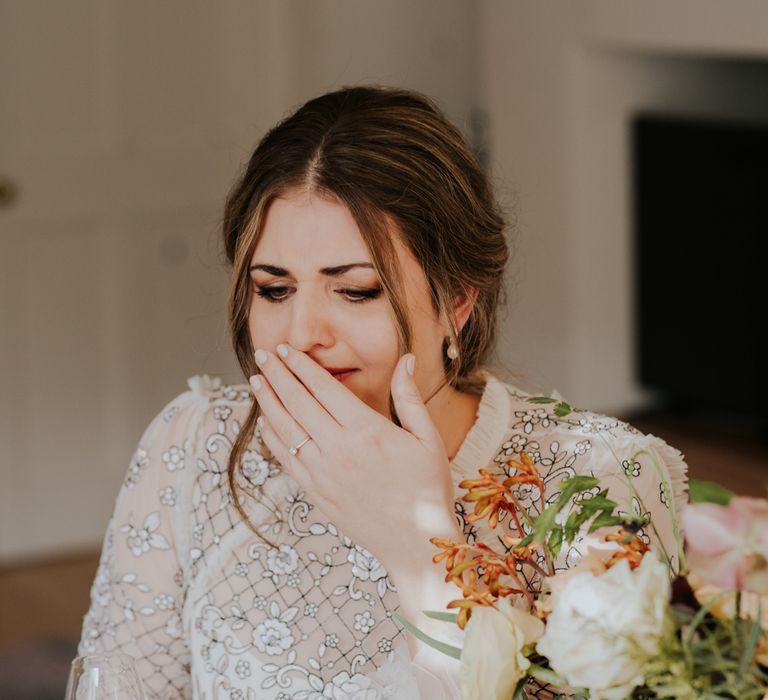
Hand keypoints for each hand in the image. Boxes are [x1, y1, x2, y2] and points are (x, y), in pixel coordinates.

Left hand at [249, 343, 462, 573]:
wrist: (414, 543)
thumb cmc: (426, 489)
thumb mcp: (427, 438)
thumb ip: (409, 397)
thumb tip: (405, 359)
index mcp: (367, 431)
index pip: (323, 388)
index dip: (300, 366)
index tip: (285, 349)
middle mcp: (339, 449)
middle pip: (297, 403)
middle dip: (276, 375)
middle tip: (262, 355)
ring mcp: (323, 473)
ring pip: (285, 429)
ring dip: (267, 402)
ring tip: (256, 381)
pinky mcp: (315, 493)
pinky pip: (285, 459)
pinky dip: (271, 438)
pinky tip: (265, 423)